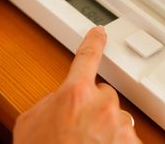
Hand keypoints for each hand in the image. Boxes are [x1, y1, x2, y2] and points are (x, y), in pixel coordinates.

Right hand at [13, 26, 141, 143]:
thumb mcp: (32, 122)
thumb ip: (49, 101)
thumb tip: (58, 99)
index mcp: (75, 93)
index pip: (87, 57)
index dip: (94, 42)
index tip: (100, 32)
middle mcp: (102, 105)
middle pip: (103, 94)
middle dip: (94, 107)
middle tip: (78, 128)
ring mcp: (119, 126)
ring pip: (115, 117)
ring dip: (105, 128)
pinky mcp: (132, 143)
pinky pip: (126, 136)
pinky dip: (116, 142)